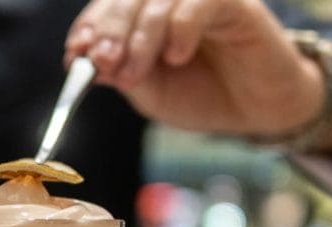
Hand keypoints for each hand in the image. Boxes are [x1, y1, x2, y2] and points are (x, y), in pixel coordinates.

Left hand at [64, 0, 331, 149]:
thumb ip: (123, 76)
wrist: (256, 111)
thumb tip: (88, 63)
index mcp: (146, 17)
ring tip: (135, 72)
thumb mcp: (151, 94)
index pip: (109, 6)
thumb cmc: (202, 97)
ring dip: (141, 35)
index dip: (89, 26)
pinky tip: (177, 57)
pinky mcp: (234, 3)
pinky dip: (181, 28)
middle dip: (110, 29)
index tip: (75, 54)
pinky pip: (199, 2)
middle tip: (102, 62)